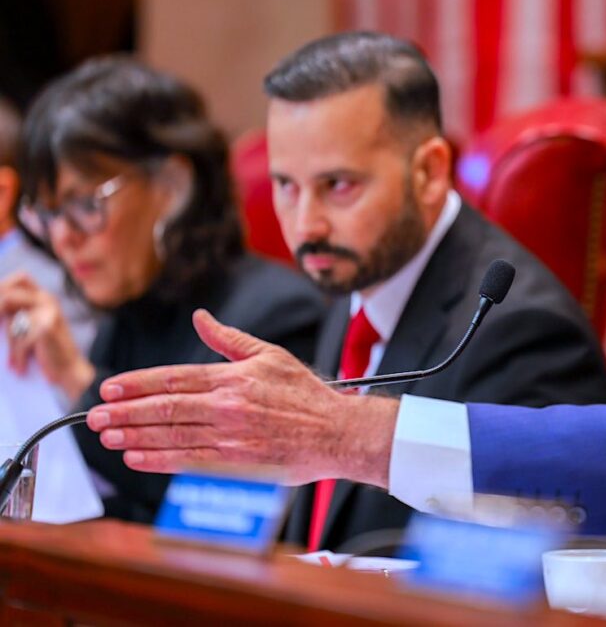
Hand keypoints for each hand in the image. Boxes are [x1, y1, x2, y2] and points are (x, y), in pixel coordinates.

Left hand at [0, 272, 91, 400]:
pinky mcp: (47, 327)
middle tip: (0, 330)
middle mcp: (48, 300)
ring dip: (11, 344)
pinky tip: (21, 365)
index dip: (4, 287)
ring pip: (12, 323)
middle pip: (9, 296)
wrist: (70, 370)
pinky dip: (17, 356)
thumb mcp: (29, 325)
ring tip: (14, 359)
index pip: (21, 278)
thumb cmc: (46, 350)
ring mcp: (49, 312)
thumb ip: (15, 313)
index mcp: (44, 297)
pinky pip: (19, 340)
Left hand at [86, 309, 399, 486]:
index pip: (174, 378)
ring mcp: (231, 436)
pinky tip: (136, 456)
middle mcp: (228, 406)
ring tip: (107, 435)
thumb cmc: (306, 394)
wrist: (337, 431)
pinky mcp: (237, 463)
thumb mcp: (270, 355)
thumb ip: (229, 339)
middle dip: (124, 412)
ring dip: (134, 435)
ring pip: (171, 435)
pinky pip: (189, 460)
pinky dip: (159, 459)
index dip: (137, 383)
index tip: (109, 388)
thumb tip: (201, 317)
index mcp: (233, 377)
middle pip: (165, 407)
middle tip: (94, 416)